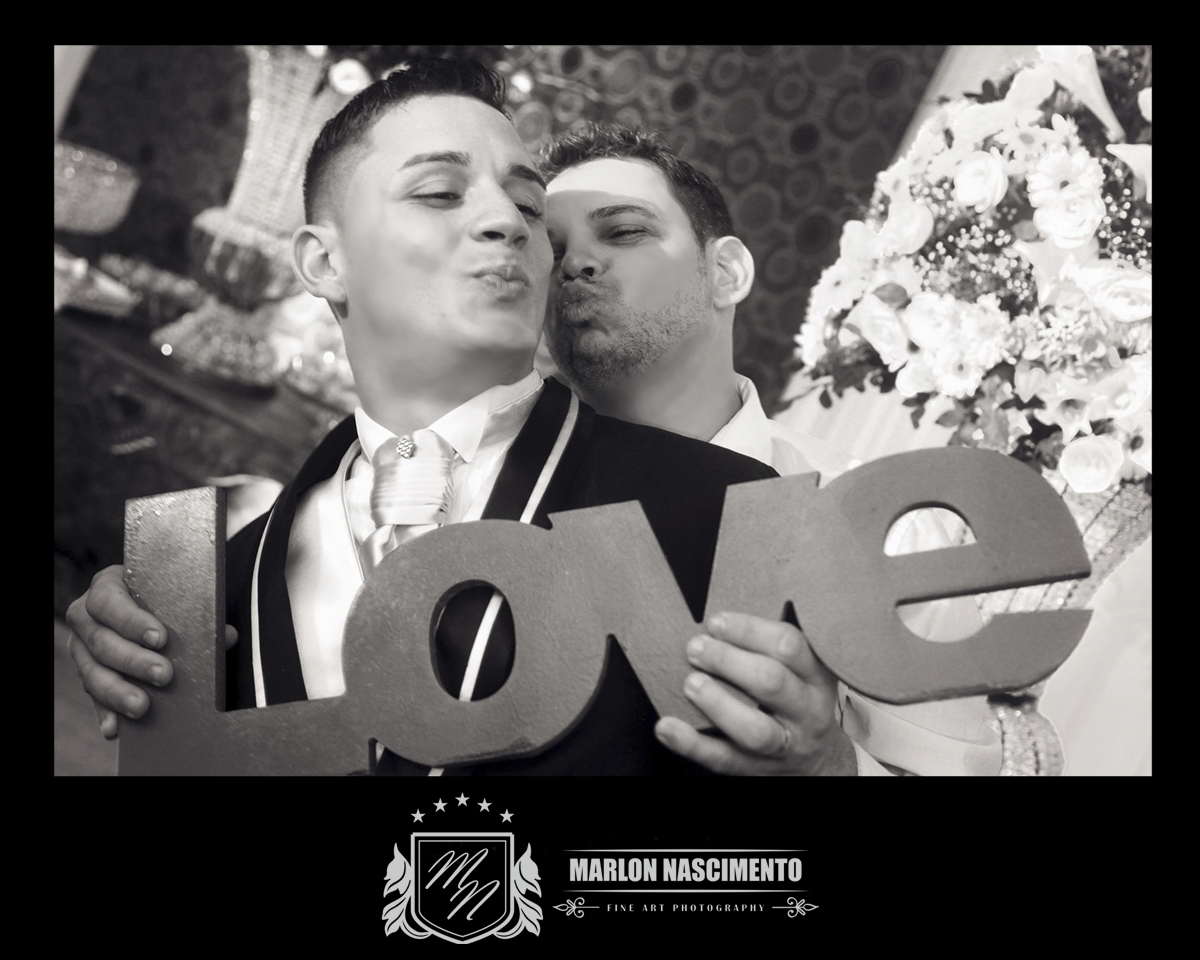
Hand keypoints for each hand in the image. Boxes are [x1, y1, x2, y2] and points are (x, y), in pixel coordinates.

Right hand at [64, 564, 237, 738]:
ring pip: (91, 672)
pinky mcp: (87, 675)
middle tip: (164, 675)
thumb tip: (227, 636)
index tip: (161, 638)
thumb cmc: (160, 595)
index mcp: (106, 587)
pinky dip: (104, 713)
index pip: (109, 602)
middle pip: (101, 641)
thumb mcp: (175, 594)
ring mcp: (82, 649)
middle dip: (133, 661)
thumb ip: (198, 612)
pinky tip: (115, 728)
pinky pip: (92, 697)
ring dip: (117, 692)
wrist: (143, 602)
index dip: (131, 621)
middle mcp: (86, 618)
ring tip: (141, 706)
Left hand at [654, 612, 856, 775]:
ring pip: (754, 728)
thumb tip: (717, 621)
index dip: (749, 630)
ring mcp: (784, 745)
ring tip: (690, 682)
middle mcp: (806, 712)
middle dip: (727, 660)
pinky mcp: (756, 770)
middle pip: (771, 682)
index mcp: (816, 677)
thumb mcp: (800, 671)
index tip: (716, 622)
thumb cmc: (796, 701)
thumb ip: (770, 648)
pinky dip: (691, 743)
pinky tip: (667, 726)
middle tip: (695, 648)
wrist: (816, 762)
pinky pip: (723, 759)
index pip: (789, 645)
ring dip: (716, 702)